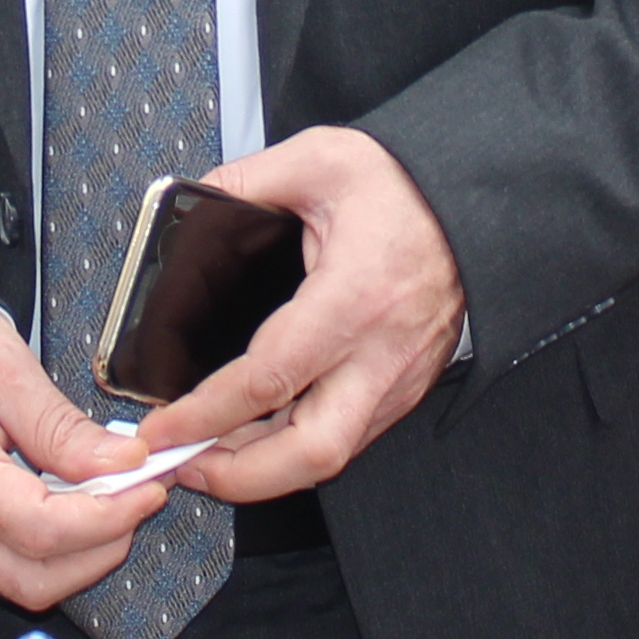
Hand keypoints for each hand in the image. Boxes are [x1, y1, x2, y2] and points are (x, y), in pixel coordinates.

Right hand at [0, 309, 154, 610]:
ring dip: (79, 553)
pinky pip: (2, 563)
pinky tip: (69, 500)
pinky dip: (50, 545)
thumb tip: (124, 463)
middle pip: (33, 577)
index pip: (39, 529)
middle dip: (101, 547)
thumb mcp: (2, 364)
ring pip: (20, 580)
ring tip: (109, 496)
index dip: (107, 518)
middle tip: (137, 496)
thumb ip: (62, 425)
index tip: (146, 487)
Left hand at [134, 125, 465, 505]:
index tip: (162, 428)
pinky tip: (255, 434)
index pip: (269, 380)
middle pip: (310, 454)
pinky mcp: (406, 387)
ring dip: (262, 468)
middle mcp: (381, 353)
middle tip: (182, 465)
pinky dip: (294, 447)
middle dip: (238, 478)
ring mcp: (399, 378)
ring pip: (329, 456)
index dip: (206, 415)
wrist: (477, 203)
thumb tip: (189, 202)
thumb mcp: (318, 160)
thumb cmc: (407, 185)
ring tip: (204, 451)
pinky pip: (347, 437)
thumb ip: (244, 182)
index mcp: (353, 298)